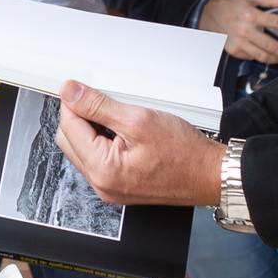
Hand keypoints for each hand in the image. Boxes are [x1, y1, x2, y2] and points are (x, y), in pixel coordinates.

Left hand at [54, 80, 225, 207]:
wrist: (209, 175)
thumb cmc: (185, 153)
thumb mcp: (138, 119)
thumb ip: (98, 105)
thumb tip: (71, 93)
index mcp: (103, 170)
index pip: (68, 128)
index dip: (73, 103)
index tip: (80, 89)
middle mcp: (102, 184)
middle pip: (70, 141)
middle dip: (79, 117)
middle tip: (102, 102)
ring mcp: (109, 188)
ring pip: (82, 150)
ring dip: (91, 130)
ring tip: (119, 120)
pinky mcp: (119, 187)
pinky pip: (98, 161)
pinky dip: (103, 143)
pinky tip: (123, 134)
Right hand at [199, 0, 277, 64]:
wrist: (208, 15)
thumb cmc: (232, 5)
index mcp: (251, 15)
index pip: (277, 22)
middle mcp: (245, 30)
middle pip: (272, 45)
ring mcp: (239, 43)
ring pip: (263, 56)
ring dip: (277, 59)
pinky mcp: (234, 51)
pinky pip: (252, 57)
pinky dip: (261, 57)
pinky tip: (266, 54)